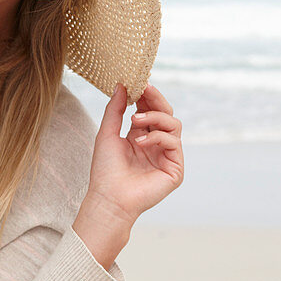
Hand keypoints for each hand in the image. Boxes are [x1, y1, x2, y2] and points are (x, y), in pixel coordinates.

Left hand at [87, 81, 183, 227]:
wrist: (108, 198)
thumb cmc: (105, 170)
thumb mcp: (107, 133)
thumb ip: (115, 109)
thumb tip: (121, 85)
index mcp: (141, 137)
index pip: (150, 110)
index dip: (147, 96)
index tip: (139, 82)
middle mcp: (156, 145)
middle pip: (166, 114)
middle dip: (156, 100)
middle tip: (144, 89)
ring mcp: (167, 156)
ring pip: (174, 124)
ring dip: (155, 117)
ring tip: (135, 120)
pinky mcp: (175, 169)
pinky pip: (174, 142)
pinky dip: (157, 137)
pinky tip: (140, 142)